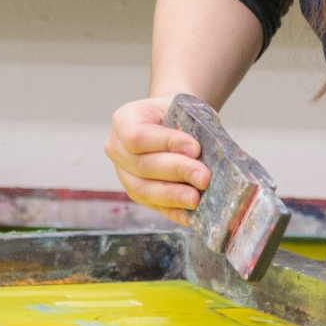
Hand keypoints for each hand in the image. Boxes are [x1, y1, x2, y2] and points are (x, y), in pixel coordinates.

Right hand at [104, 95, 209, 220]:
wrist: (174, 120)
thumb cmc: (180, 113)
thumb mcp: (184, 109)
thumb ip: (193, 128)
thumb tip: (208, 156)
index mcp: (124, 120)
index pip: (138, 136)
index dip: (166, 144)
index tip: (195, 148)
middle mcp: (117, 149)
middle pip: (142, 166)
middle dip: (176, 172)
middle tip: (204, 177)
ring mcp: (123, 174)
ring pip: (143, 190)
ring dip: (173, 196)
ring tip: (196, 199)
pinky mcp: (137, 194)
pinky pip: (153, 206)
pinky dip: (174, 212)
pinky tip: (192, 216)